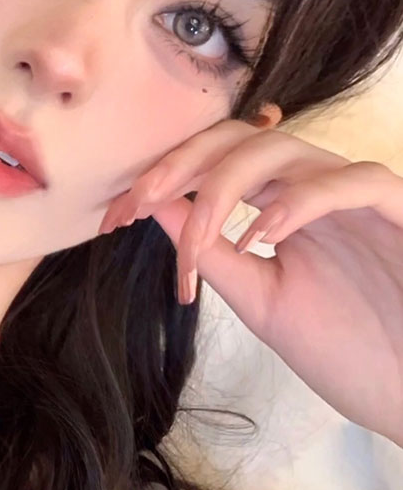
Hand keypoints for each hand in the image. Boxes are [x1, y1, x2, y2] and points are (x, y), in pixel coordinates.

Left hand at [98, 120, 402, 446]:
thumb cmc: (348, 350)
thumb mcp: (261, 300)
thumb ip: (213, 252)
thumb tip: (155, 209)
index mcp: (283, 206)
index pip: (215, 163)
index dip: (163, 178)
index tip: (115, 216)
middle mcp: (316, 190)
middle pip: (239, 139)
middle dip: (181, 165)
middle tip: (137, 202)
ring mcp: (358, 198)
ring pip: (285, 149)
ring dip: (227, 184)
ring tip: (199, 234)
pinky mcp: (400, 213)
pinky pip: (352, 182)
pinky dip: (301, 201)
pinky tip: (264, 236)